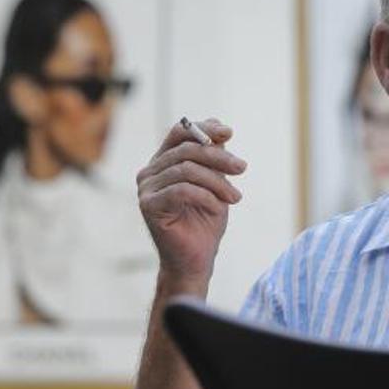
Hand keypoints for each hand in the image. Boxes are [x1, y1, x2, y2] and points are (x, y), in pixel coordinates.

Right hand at [137, 118, 246, 294]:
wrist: (196, 259)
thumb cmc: (205, 221)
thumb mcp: (215, 183)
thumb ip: (214, 157)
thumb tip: (220, 129)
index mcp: (163, 162)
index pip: (180, 132)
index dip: (204, 128)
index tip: (230, 133)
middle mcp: (150, 172)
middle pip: (186, 149)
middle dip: (219, 157)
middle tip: (242, 168)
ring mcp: (146, 188)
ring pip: (186, 170)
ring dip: (217, 182)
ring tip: (235, 197)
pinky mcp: (148, 206)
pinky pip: (182, 190)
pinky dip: (206, 197)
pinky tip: (219, 208)